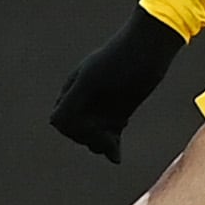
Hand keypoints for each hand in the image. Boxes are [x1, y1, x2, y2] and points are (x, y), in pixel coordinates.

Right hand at [49, 6, 185, 162]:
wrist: (150, 47)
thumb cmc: (121, 59)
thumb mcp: (91, 79)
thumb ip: (70, 101)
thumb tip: (54, 124)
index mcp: (73, 89)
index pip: (61, 120)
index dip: (73, 128)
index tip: (92, 124)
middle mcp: (85, 100)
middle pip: (76, 131)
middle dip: (88, 136)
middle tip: (108, 133)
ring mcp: (103, 107)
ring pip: (93, 136)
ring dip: (101, 143)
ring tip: (113, 140)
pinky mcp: (120, 113)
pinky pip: (111, 137)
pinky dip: (112, 148)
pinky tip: (116, 157)